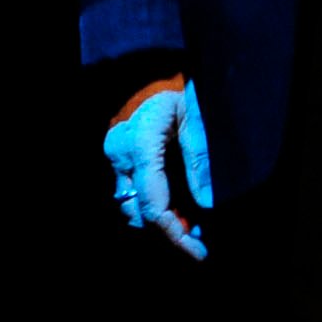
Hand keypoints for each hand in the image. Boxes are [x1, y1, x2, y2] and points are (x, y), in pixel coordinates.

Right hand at [104, 75, 213, 260]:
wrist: (153, 71)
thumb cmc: (178, 90)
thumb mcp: (197, 118)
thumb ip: (199, 159)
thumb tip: (205, 203)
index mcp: (140, 144)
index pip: (152, 204)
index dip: (174, 233)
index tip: (197, 250)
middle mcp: (120, 155)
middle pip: (138, 213)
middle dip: (168, 232)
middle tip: (199, 242)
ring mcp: (115, 158)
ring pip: (131, 208)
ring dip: (160, 222)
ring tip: (193, 227)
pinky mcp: (117, 160)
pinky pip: (131, 195)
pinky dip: (153, 207)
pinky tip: (179, 211)